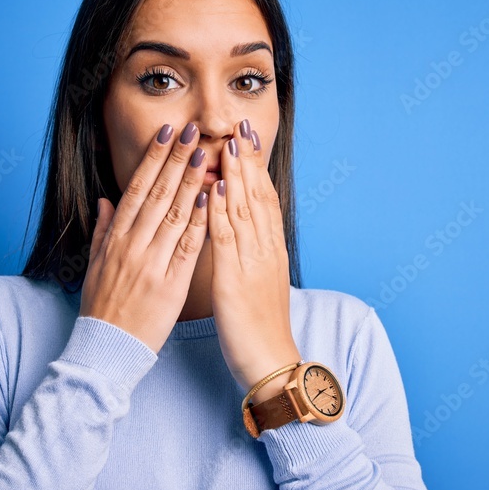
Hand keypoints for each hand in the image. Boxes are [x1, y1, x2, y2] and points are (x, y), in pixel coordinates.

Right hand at [79, 122, 209, 354]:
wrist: (106, 349)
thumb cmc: (102, 307)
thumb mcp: (95, 264)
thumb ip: (104, 230)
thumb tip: (107, 200)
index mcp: (116, 238)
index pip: (137, 188)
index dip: (153, 158)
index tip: (167, 132)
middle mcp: (132, 245)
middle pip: (157, 193)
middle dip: (175, 158)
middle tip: (191, 129)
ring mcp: (150, 263)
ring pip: (174, 214)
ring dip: (191, 181)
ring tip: (206, 153)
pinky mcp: (169, 284)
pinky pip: (186, 247)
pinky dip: (198, 221)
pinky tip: (211, 199)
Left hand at [207, 119, 301, 401]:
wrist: (272, 363)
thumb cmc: (259, 327)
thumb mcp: (255, 283)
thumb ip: (246, 256)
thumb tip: (236, 235)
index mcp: (268, 250)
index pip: (263, 200)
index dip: (254, 168)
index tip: (246, 139)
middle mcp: (265, 250)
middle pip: (258, 196)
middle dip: (248, 160)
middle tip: (241, 126)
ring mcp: (254, 262)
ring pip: (245, 209)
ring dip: (237, 174)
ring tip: (229, 143)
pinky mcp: (239, 278)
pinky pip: (229, 237)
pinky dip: (223, 209)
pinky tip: (216, 187)